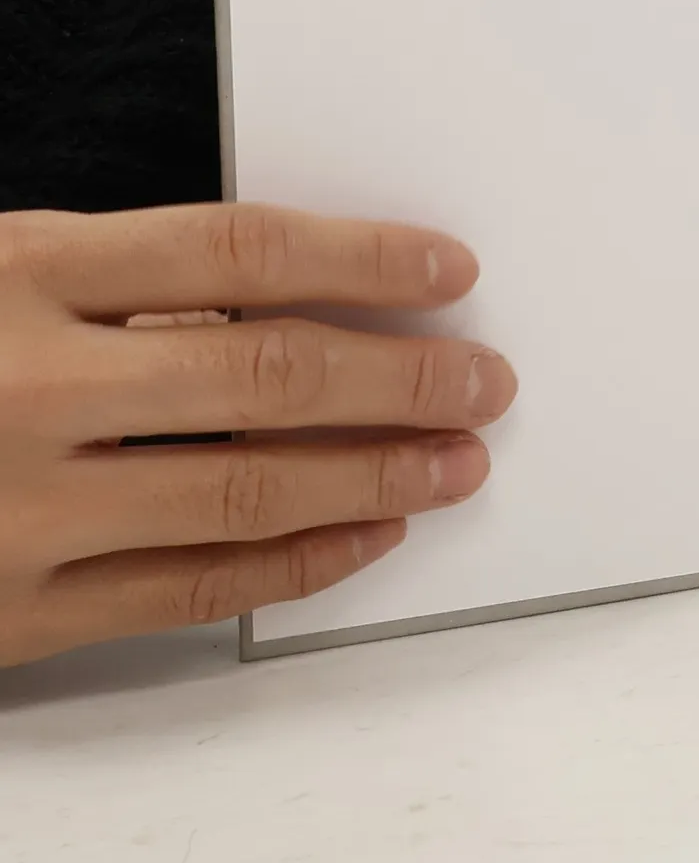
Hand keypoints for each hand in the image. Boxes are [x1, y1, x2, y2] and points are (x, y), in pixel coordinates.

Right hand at [0, 204, 514, 667]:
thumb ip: (118, 283)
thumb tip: (301, 298)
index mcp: (16, 273)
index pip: (239, 249)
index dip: (363, 257)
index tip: (447, 269)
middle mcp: (24, 386)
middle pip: (268, 373)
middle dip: (403, 378)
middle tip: (486, 381)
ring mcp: (16, 508)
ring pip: (246, 492)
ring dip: (378, 477)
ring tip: (459, 462)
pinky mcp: (8, 613)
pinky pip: (189, 592)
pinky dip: (299, 565)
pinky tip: (372, 537)